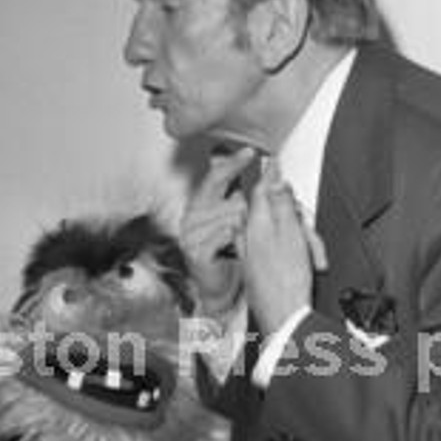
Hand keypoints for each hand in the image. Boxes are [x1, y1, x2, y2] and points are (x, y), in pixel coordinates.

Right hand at [180, 146, 256, 317]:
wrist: (220, 288)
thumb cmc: (226, 252)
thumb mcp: (229, 215)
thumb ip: (230, 188)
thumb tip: (228, 157)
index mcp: (198, 205)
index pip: (216, 177)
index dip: (233, 164)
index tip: (250, 152)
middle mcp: (192, 217)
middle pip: (229, 198)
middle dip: (245, 209)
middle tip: (246, 223)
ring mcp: (191, 235)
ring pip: (232, 217)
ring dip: (244, 229)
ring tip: (240, 241)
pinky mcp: (196, 252)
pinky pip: (226, 235)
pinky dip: (235, 240)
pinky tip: (234, 247)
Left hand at [242, 160, 324, 334]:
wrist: (283, 320)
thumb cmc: (288, 282)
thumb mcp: (291, 235)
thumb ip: (281, 204)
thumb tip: (274, 177)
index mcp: (256, 225)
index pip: (261, 190)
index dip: (272, 177)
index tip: (275, 163)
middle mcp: (248, 238)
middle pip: (271, 213)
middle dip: (295, 220)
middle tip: (311, 238)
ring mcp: (251, 255)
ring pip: (276, 232)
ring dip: (297, 240)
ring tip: (313, 259)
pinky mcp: (256, 269)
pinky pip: (274, 250)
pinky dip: (290, 253)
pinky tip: (302, 264)